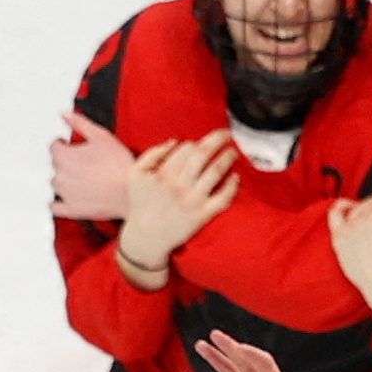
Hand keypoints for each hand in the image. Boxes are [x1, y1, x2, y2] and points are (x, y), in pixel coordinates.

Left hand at [49, 112, 136, 223]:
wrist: (130, 192)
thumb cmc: (119, 165)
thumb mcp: (100, 136)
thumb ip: (79, 123)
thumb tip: (65, 114)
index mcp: (64, 156)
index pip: (54, 146)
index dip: (63, 144)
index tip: (69, 145)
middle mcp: (60, 175)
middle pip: (55, 165)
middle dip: (66, 161)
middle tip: (82, 162)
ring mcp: (65, 194)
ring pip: (56, 184)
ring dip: (64, 179)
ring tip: (80, 178)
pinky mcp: (72, 210)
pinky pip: (56, 207)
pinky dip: (58, 203)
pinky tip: (65, 199)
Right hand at [118, 134, 239, 278]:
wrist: (146, 237)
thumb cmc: (141, 203)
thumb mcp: (135, 173)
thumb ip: (152, 153)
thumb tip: (174, 142)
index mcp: (164, 173)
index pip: (187, 148)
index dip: (194, 144)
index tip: (198, 146)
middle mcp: (180, 185)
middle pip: (204, 154)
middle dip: (218, 139)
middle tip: (226, 134)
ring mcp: (193, 200)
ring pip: (216, 172)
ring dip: (227, 158)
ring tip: (232, 151)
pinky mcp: (202, 215)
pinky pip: (223, 198)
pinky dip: (232, 186)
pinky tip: (236, 177)